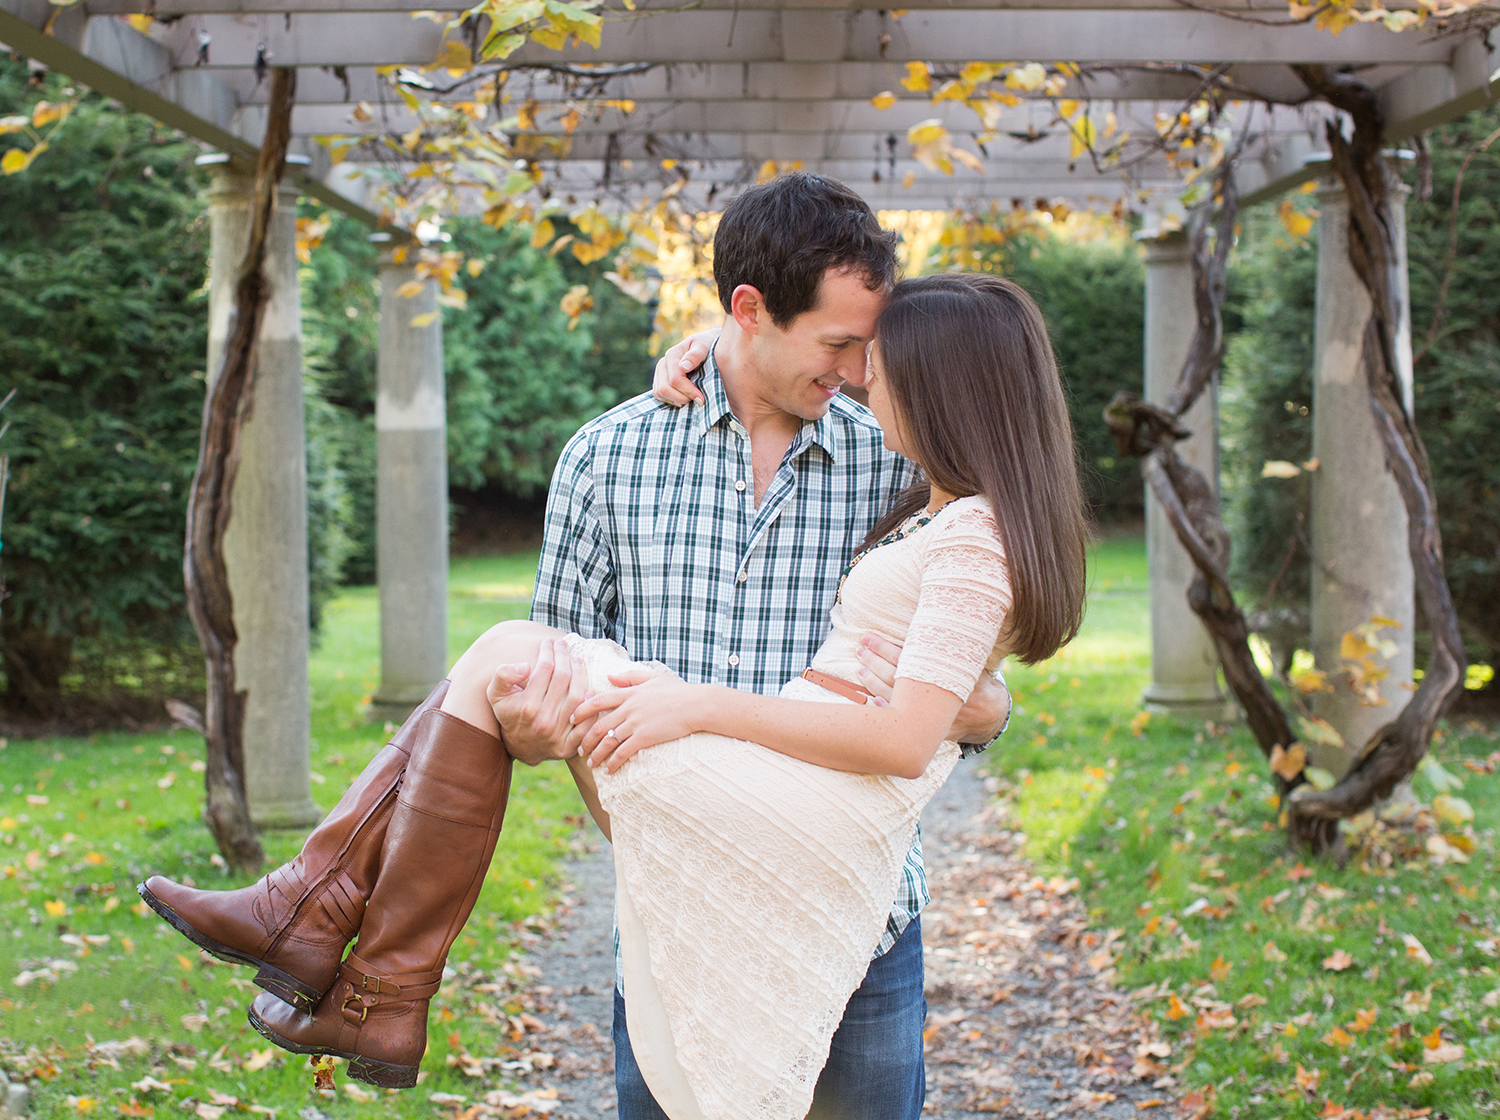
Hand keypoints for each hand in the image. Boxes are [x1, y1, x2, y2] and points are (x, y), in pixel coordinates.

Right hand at [487, 638, 593, 764]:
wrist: (519, 746)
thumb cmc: (509, 713)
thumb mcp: (496, 694)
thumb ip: (503, 676)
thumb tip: (524, 666)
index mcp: (526, 706)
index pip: (544, 670)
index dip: (548, 652)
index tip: (548, 642)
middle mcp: (543, 720)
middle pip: (563, 679)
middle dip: (564, 656)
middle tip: (563, 645)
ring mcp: (558, 734)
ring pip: (578, 696)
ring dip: (580, 673)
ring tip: (576, 660)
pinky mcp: (569, 746)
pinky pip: (587, 723)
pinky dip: (590, 705)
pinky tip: (589, 688)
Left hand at [572, 669, 704, 772]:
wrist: (696, 705)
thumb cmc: (677, 691)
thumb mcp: (652, 677)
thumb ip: (629, 677)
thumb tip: (609, 677)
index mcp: (628, 693)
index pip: (597, 701)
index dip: (581, 711)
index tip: (572, 720)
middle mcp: (628, 708)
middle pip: (598, 725)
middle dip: (585, 740)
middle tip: (579, 750)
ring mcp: (636, 723)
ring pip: (607, 741)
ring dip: (596, 754)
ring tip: (592, 763)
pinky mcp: (645, 737)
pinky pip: (623, 752)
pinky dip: (613, 763)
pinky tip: (609, 770)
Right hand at [651, 327, 720, 405]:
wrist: (704, 347)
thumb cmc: (706, 347)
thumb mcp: (704, 347)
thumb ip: (695, 355)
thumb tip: (684, 366)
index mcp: (672, 355)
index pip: (675, 379)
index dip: (688, 391)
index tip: (702, 399)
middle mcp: (662, 364)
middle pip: (664, 389)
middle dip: (681, 398)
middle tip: (698, 401)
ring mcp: (659, 374)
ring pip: (659, 394)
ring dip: (676, 400)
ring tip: (692, 400)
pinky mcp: (659, 382)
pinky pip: (659, 396)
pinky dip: (671, 401)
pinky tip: (685, 398)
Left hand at [858, 632, 1009, 743]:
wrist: (989, 712)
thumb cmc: (973, 678)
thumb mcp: (967, 657)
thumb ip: (946, 641)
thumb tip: (933, 609)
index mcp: (942, 671)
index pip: (905, 656)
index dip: (883, 646)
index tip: (867, 637)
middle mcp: (934, 693)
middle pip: (894, 675)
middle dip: (873, 660)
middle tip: (859, 647)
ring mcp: (929, 713)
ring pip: (892, 696)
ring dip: (872, 681)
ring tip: (860, 667)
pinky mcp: (925, 728)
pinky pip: (899, 720)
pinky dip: (883, 709)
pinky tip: (869, 700)